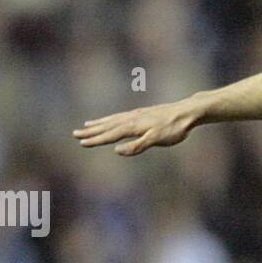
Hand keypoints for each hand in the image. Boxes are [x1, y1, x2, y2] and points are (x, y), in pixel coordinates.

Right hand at [72, 99, 199, 155]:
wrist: (187, 112)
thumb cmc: (173, 128)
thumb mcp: (156, 140)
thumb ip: (137, 146)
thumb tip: (116, 150)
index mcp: (133, 126)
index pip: (110, 134)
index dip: (96, 139)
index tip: (81, 142)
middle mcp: (131, 119)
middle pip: (107, 126)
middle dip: (91, 131)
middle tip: (75, 134)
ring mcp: (136, 115)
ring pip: (113, 120)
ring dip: (99, 123)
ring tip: (86, 125)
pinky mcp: (142, 114)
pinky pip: (121, 117)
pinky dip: (111, 119)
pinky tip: (111, 120)